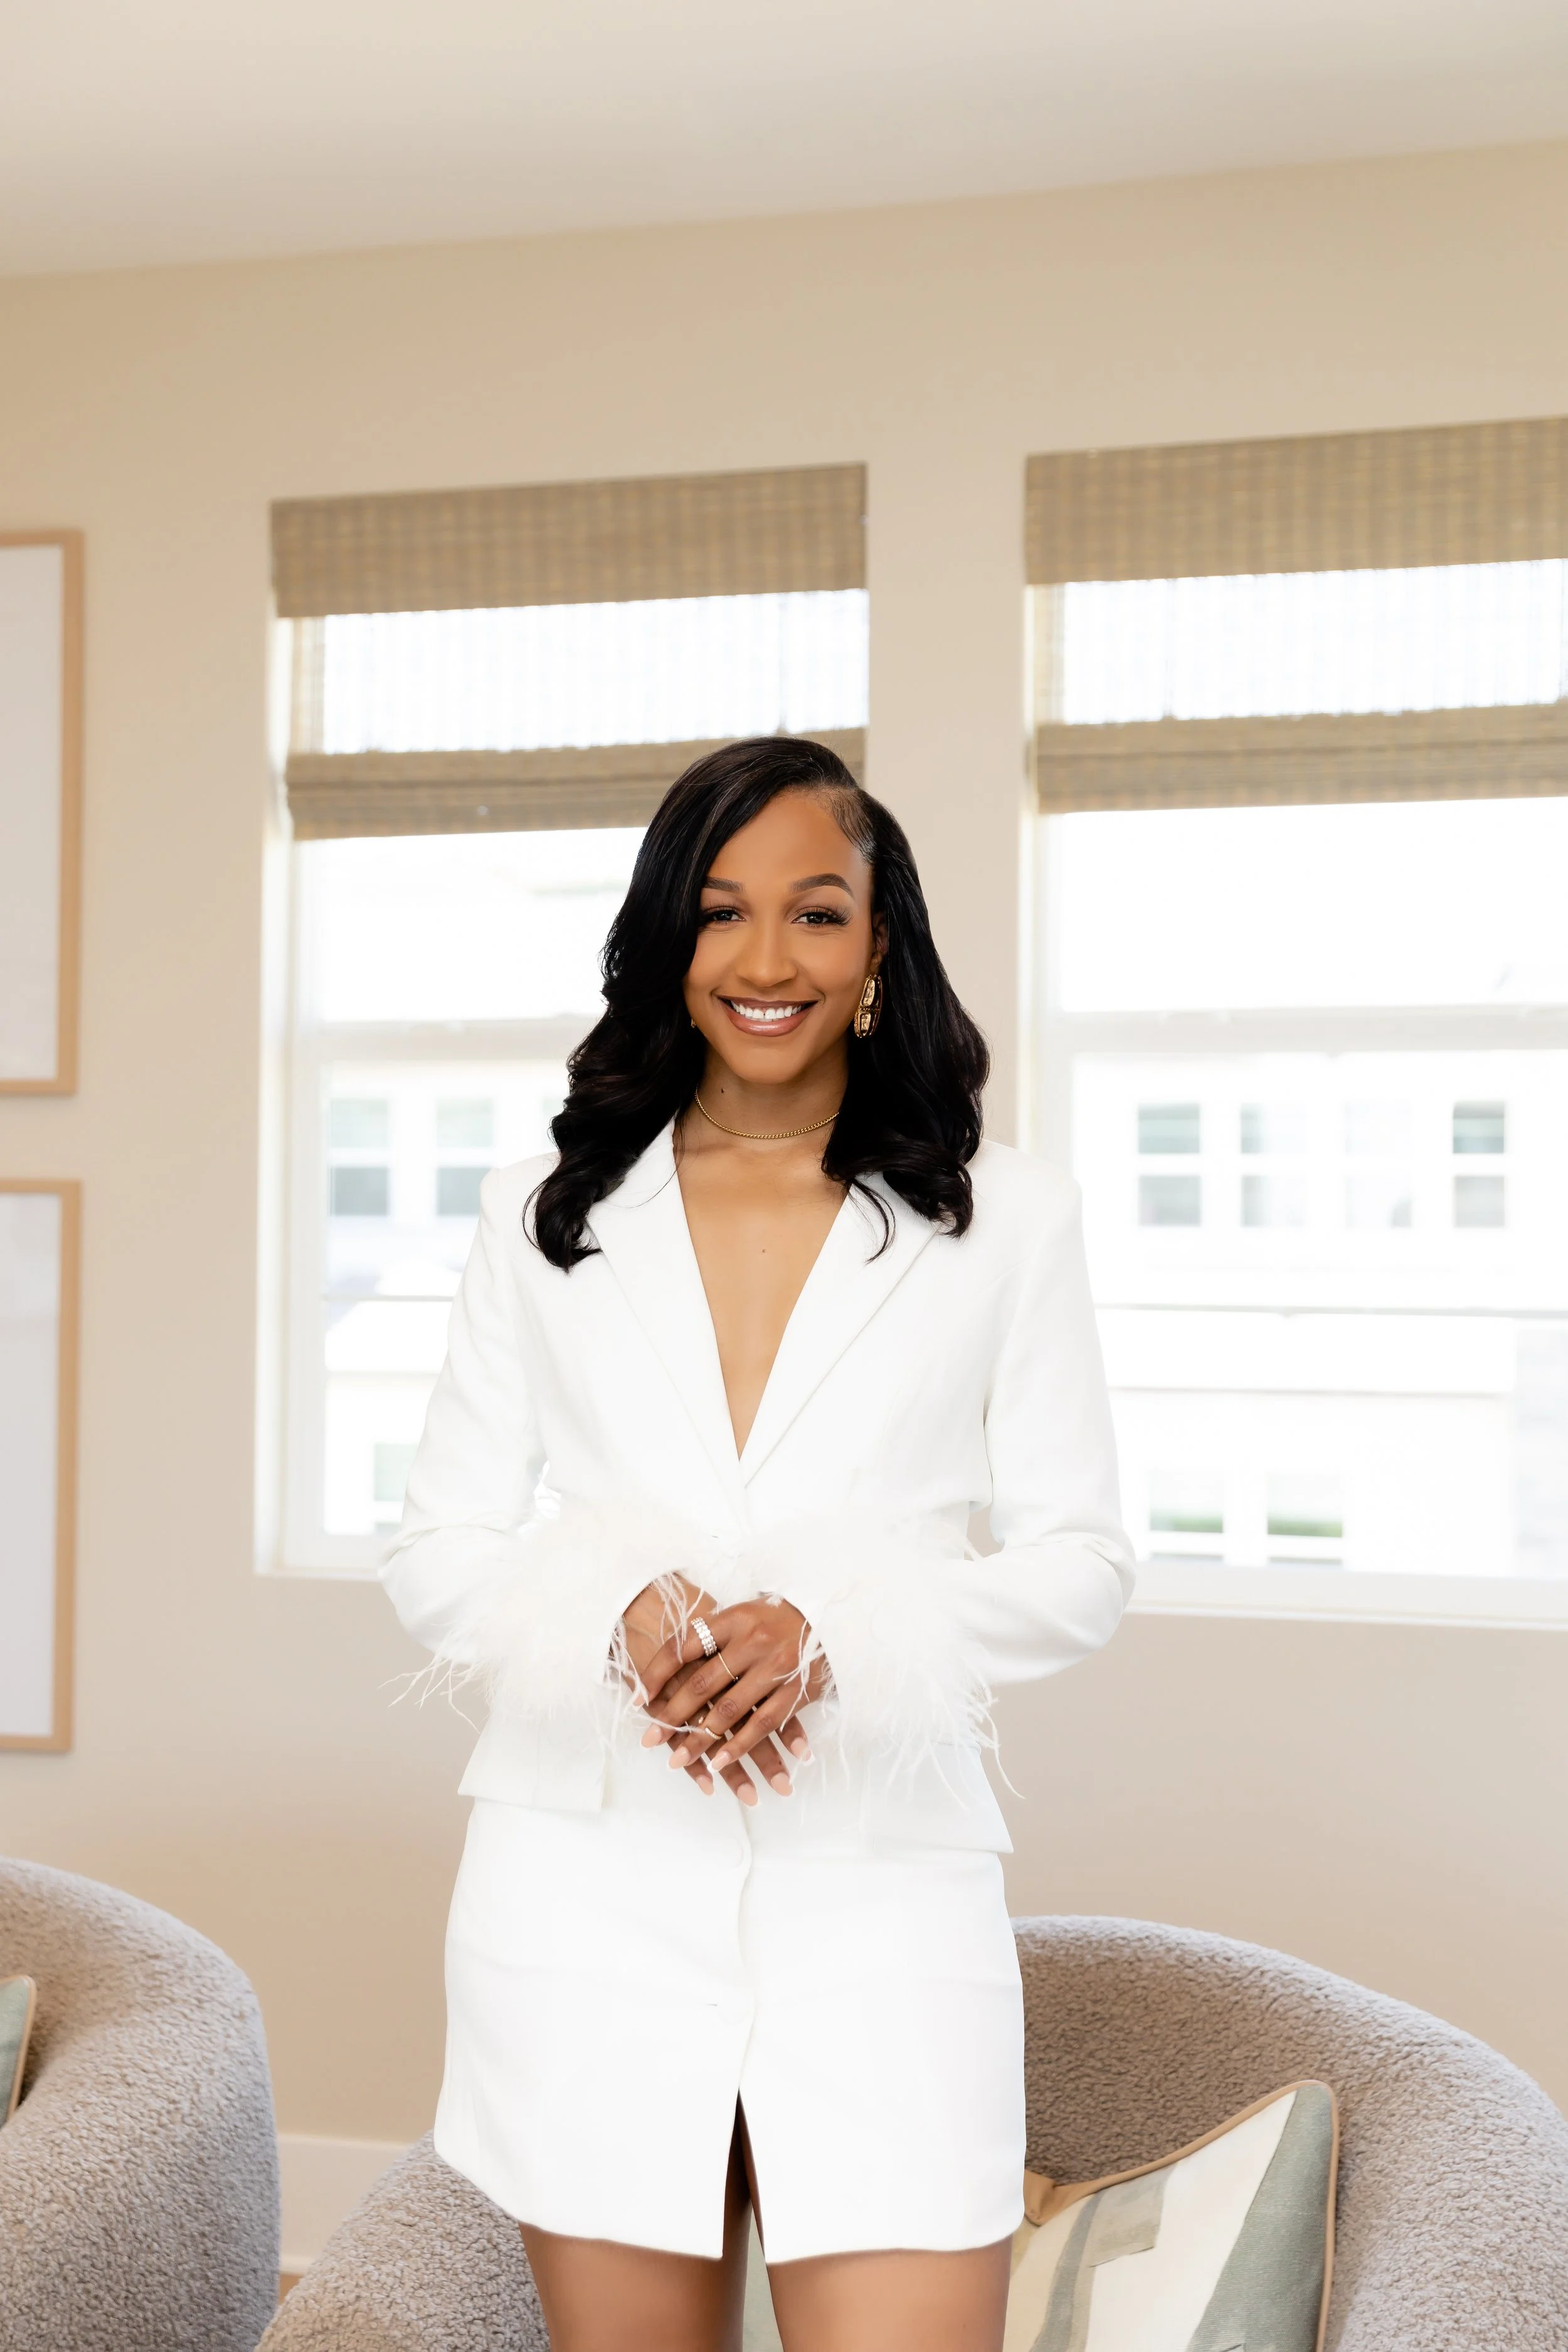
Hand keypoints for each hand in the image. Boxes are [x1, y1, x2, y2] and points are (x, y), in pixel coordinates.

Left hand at [619, 1579, 806, 1805]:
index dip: (657, 1673)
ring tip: (676, 1759)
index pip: (683, 1646)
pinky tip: (720, 1763)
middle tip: (651, 1740)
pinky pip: (763, 1724)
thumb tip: (667, 1666)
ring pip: (729, 1711)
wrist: (831, 1616)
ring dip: (700, 1740)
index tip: (639, 1698)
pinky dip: (739, 1746)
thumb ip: (712, 1635)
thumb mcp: (742, 1613)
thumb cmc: (777, 1617)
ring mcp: (776, 1668)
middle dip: (672, 1716)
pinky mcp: (796, 1691)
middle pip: (702, 1683)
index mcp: (733, 1618)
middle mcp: (753, 1642)